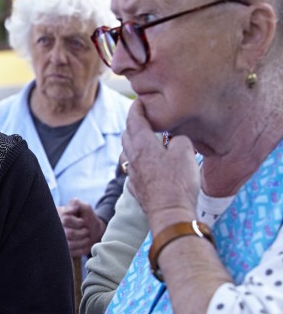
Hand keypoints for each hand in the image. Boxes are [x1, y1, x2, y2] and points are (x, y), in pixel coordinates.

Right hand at [58, 199, 104, 256]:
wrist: (91, 231)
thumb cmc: (87, 218)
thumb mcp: (84, 207)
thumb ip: (77, 204)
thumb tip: (75, 205)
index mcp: (58, 214)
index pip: (66, 220)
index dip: (78, 222)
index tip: (83, 221)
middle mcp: (55, 227)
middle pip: (69, 233)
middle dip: (82, 232)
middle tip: (86, 230)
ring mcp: (58, 240)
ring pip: (70, 244)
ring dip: (83, 241)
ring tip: (87, 237)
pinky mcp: (63, 250)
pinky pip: (72, 253)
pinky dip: (82, 249)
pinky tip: (85, 244)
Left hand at [121, 100, 198, 232]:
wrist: (171, 213)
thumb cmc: (178, 181)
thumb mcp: (185, 150)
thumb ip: (178, 138)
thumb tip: (174, 140)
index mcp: (141, 143)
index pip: (134, 118)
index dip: (137, 107)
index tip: (141, 100)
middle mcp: (132, 157)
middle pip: (127, 135)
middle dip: (134, 124)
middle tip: (145, 119)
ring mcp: (132, 174)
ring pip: (128, 153)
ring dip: (135, 144)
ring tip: (147, 141)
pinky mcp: (136, 188)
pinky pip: (133, 170)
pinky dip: (138, 163)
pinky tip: (147, 166)